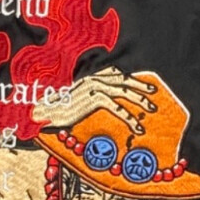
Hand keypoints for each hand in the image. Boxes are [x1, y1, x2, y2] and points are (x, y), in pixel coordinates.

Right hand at [32, 65, 158, 133]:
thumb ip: (91, 96)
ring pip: (123, 92)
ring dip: (140, 100)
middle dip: (140, 86)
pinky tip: (137, 126)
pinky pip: (116, 108)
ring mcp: (94, 87)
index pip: (116, 73)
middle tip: (154, 92)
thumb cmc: (60, 109)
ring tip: (151, 108)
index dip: (131, 78)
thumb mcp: (78, 99)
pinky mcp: (93, 99)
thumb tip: (103, 102)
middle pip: (123, 80)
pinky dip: (129, 117)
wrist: (46, 112)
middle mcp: (94, 78)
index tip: (144, 84)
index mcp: (91, 76)